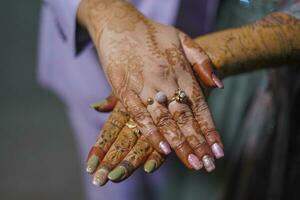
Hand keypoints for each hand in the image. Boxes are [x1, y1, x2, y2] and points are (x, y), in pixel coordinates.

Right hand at [78, 0, 223, 170]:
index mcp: (180, 70)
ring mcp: (143, 86)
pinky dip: (150, 132)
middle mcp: (165, 81)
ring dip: (179, 143)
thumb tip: (218, 85)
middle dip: (197, 143)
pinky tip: (162, 148)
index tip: (218, 151)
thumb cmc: (152, 32)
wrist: (119, 23)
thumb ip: (202, 61)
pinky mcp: (124, 89)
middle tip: (207, 166)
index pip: (199, 106)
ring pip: (164, 120)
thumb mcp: (183, 38)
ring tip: (192, 163)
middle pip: (184, 117)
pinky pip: (139, 114)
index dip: (210, 130)